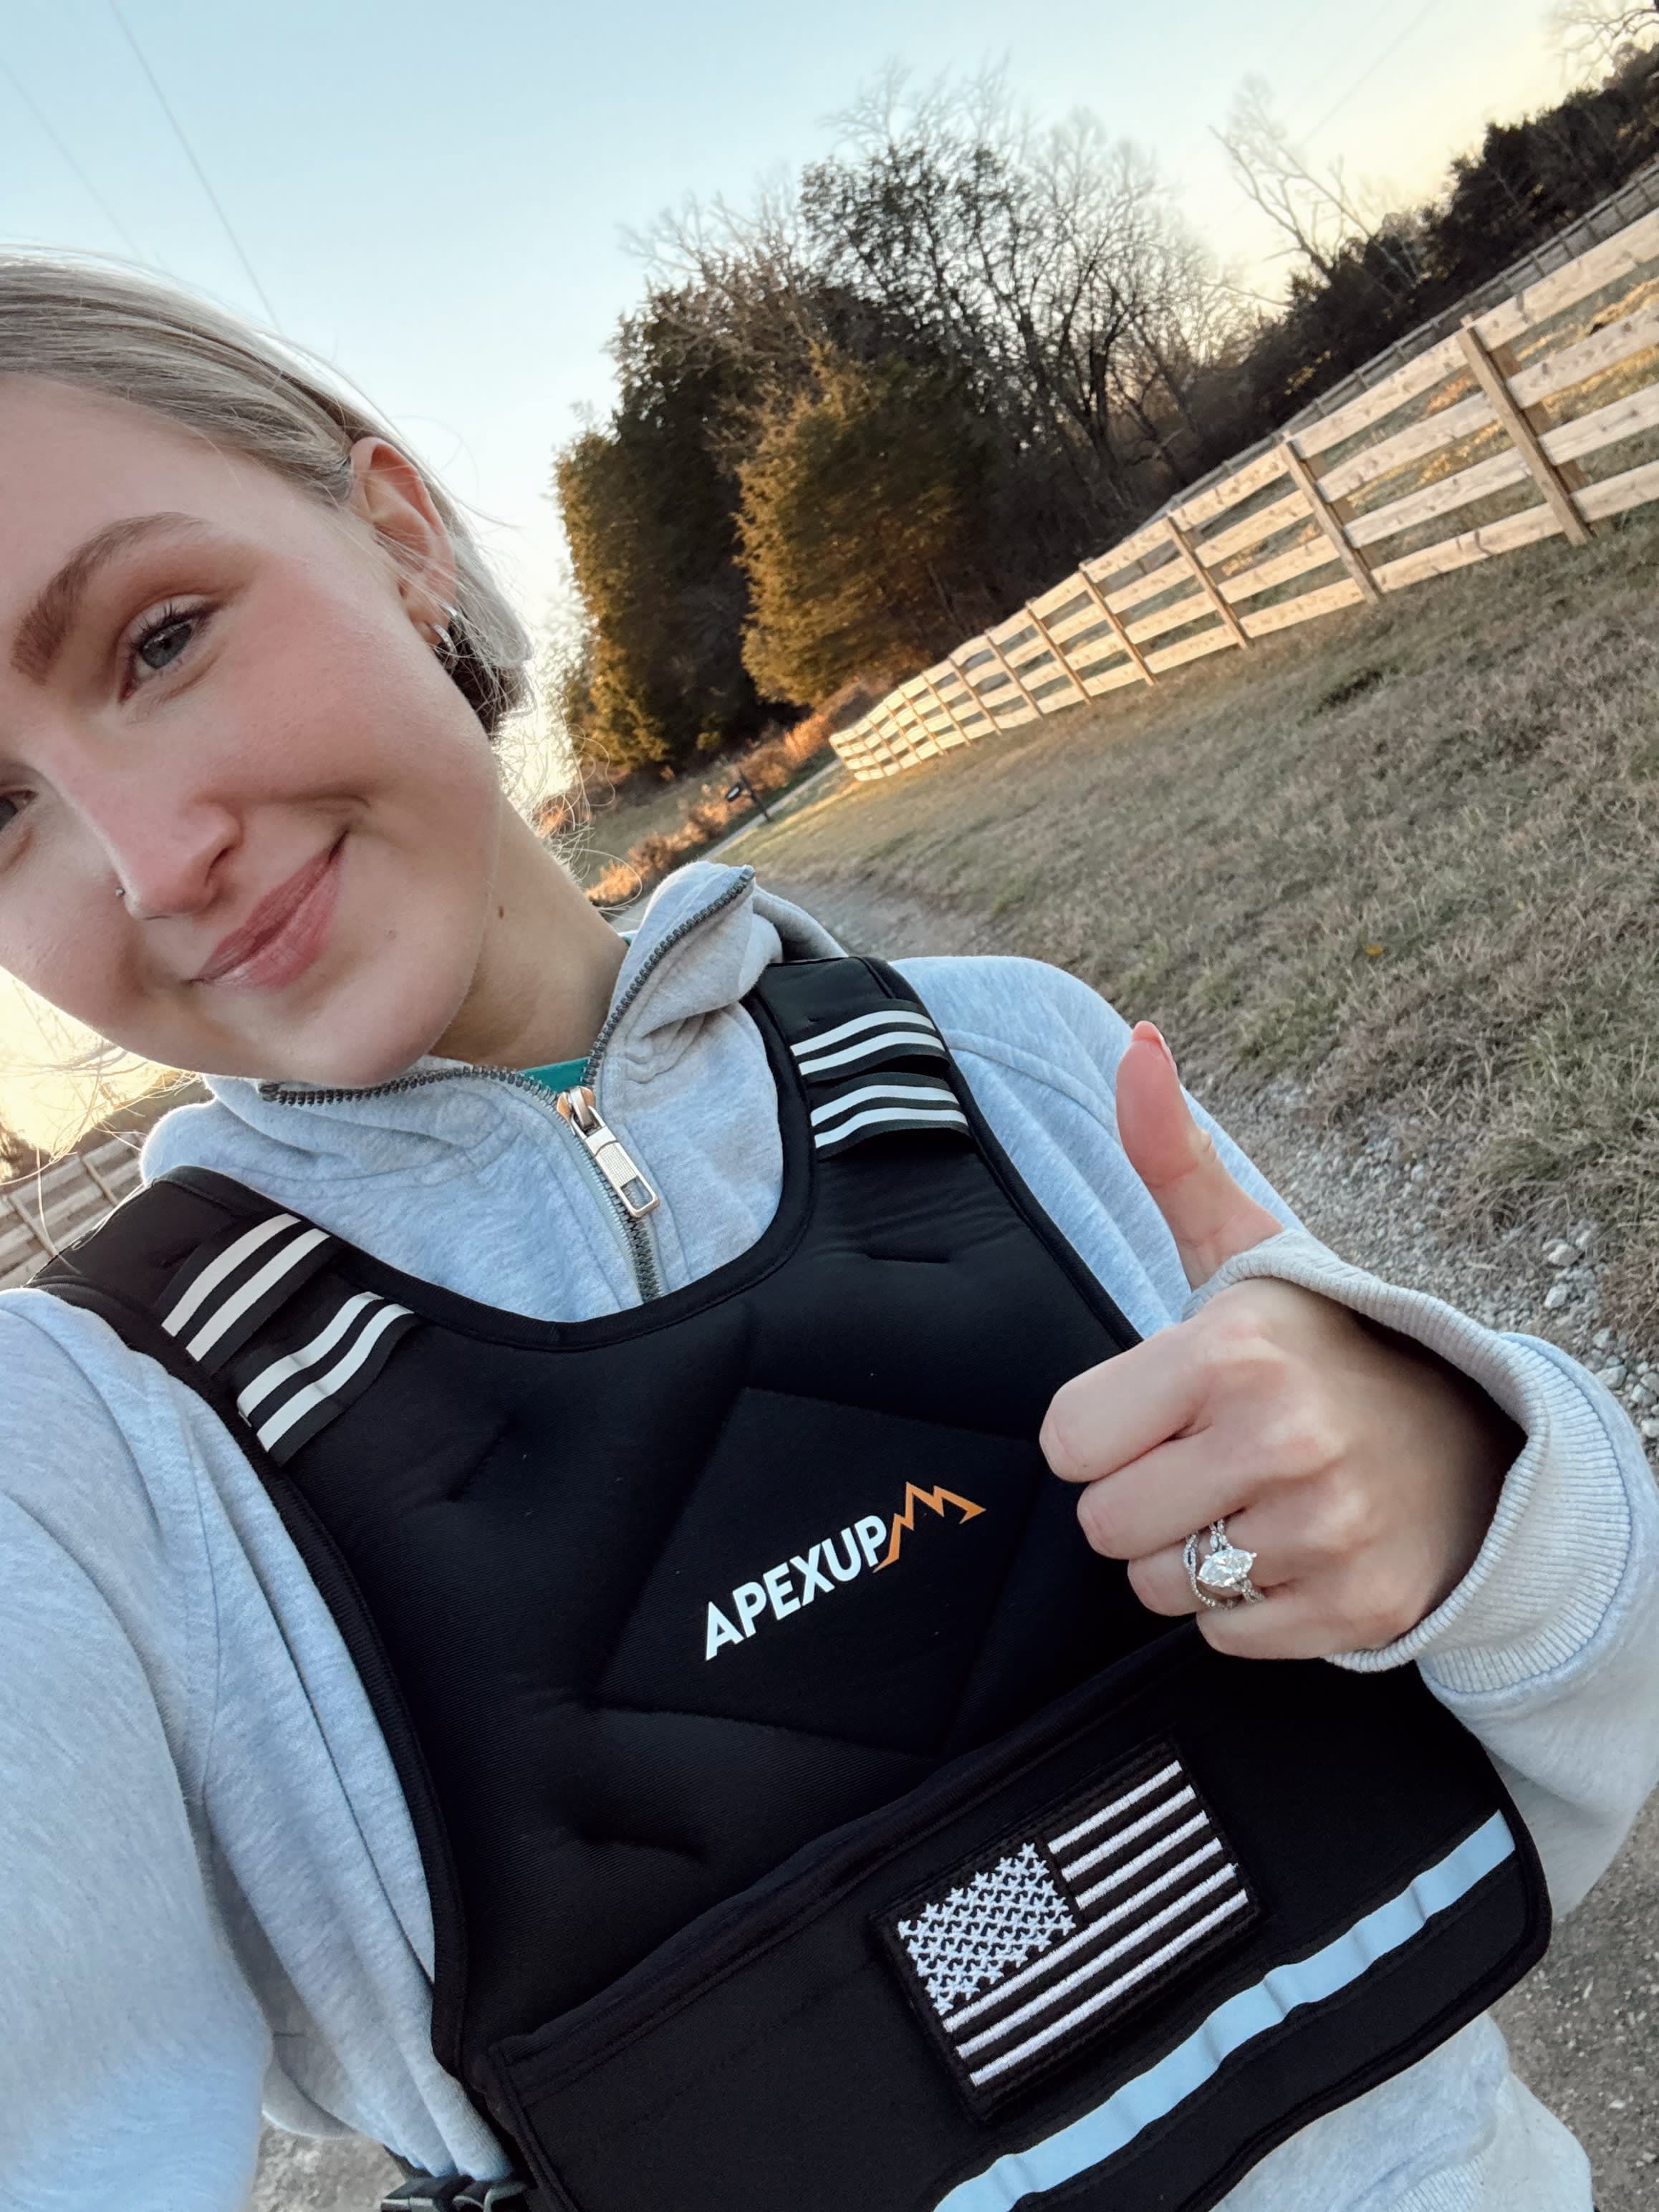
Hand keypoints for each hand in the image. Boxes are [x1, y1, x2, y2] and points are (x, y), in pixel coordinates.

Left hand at [1040, 1024, 1517, 1657]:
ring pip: (1160, 1589)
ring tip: (1248, 1501)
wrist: (1472, 1439)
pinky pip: (1222, 1638)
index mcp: (1230, 1350)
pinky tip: (1289, 1547)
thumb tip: (1134, 1041)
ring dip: (1190, 1557)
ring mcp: (1321, 1533)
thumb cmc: (1328, 1344)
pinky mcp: (1353, 1611)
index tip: (1157, 1408)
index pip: (1066, 1441)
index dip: (1101, 1430)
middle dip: (1140, 1498)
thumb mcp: (1247, 1248)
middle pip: (1103, 1525)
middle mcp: (1279, 1440)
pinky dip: (1244, 1607)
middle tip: (1204, 1459)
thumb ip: (1170, 1155)